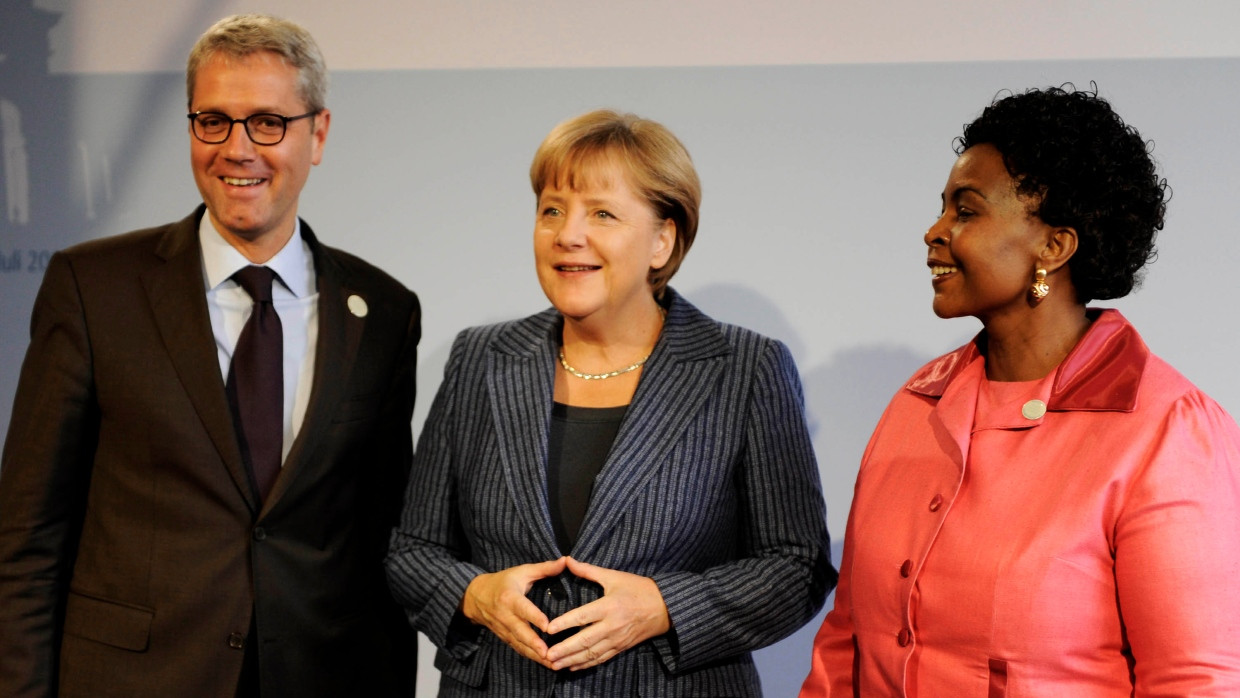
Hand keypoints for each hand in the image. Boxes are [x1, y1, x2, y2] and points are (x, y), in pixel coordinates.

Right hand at [461, 557, 567, 667]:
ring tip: (552, 663)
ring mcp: (504, 629)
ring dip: (535, 655)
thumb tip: (565, 561)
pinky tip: (545, 663)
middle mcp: (505, 616)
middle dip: (534, 644)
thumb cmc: (504, 582)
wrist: (476, 597)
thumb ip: (544, 568)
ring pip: (520, 645)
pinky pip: (518, 649)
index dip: (534, 618)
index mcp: (510, 598)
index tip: (547, 626)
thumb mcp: (522, 571)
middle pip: (520, 632)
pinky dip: (531, 657)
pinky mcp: (505, 638)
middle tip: (549, 653)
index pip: (523, 609)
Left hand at [544, 557, 670, 670]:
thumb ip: (588, 571)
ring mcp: (617, 639)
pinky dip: (586, 664)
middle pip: (584, 640)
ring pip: (591, 653)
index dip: (565, 623)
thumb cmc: (638, 589)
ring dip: (572, 660)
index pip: (582, 617)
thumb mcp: (614, 576)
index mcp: (609, 606)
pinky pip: (601, 659)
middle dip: (565, 649)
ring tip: (554, 665)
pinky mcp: (621, 647)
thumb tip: (567, 560)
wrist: (664, 607)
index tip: (548, 629)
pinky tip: (573, 667)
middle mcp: (612, 625)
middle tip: (547, 655)